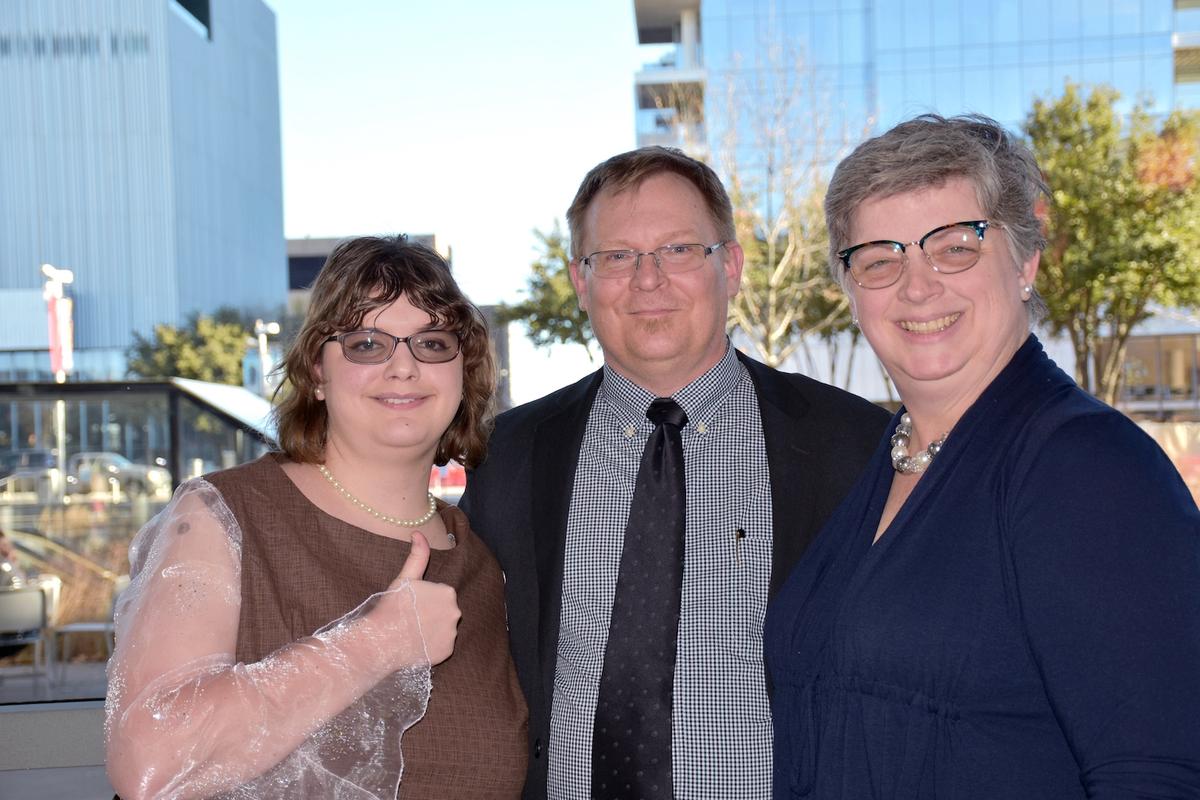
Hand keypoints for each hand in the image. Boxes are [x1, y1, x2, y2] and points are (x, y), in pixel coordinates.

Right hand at [393, 531, 459, 664]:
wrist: (381, 640)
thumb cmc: (392, 607)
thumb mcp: (405, 577)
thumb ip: (418, 555)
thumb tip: (418, 533)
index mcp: (448, 592)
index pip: (439, 595)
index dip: (423, 600)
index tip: (410, 605)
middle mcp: (456, 613)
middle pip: (443, 612)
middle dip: (430, 615)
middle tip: (409, 620)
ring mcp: (452, 634)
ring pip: (443, 630)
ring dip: (431, 631)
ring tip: (411, 633)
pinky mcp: (447, 653)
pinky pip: (441, 647)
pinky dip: (431, 647)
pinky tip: (416, 645)